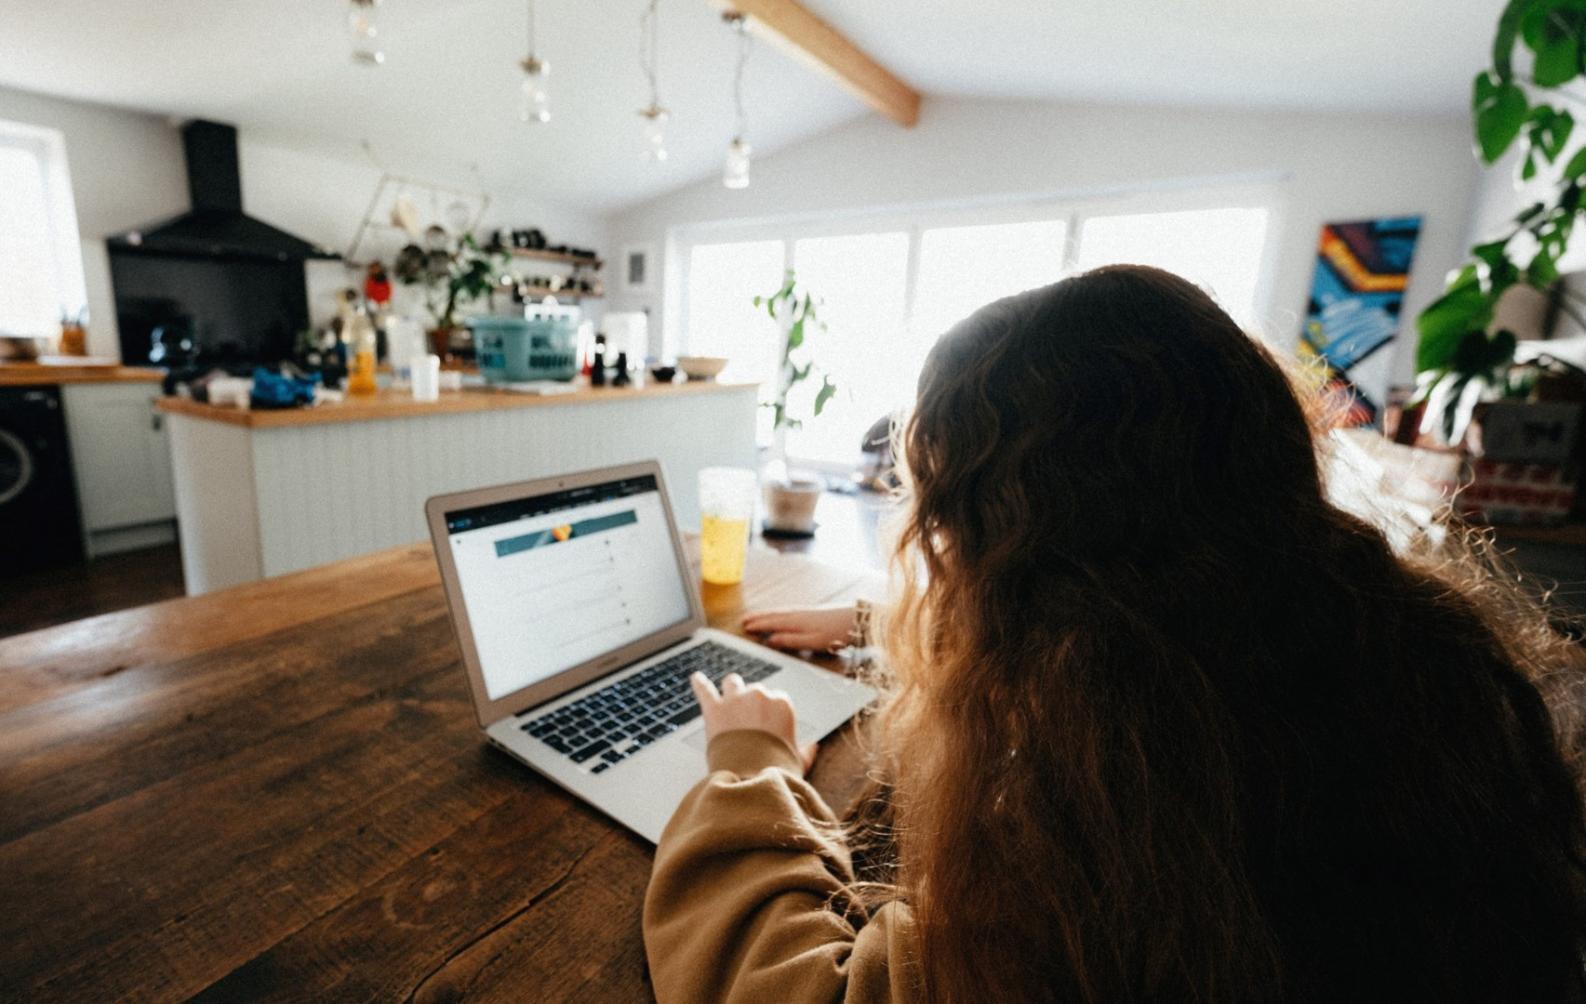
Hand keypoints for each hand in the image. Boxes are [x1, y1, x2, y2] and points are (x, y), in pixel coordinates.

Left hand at [690, 671, 817, 773]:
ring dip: (731, 689)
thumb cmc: (776, 770)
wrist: (750, 778)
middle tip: (748, 719)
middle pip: (755, 691)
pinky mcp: (714, 709)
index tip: (768, 722)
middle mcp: (759, 696)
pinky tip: (696, 679)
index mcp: (782, 705)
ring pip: (732, 683)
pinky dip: (699, 684)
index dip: (771, 711)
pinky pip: (704, 690)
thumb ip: (805, 752)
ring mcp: (735, 700)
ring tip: (728, 694)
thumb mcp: (797, 762)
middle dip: (751, 702)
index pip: (777, 698)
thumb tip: (813, 747)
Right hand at [741, 604, 855, 652]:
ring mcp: (806, 612)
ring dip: (767, 615)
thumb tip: (770, 640)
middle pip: (774, 615)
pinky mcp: (813, 613)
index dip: (757, 624)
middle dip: (759, 617)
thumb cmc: (837, 633)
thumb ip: (791, 640)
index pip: (771, 622)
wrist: (858, 619)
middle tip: (744, 620)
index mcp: (796, 621)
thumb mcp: (812, 641)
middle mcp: (798, 614)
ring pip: (781, 613)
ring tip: (757, 617)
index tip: (745, 626)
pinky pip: (789, 612)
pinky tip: (781, 617)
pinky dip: (779, 614)